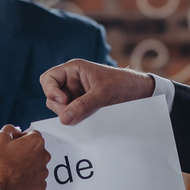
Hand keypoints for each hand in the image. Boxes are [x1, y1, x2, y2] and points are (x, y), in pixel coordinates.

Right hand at [0, 125, 48, 189]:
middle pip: (36, 149)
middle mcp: (44, 156)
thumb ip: (10, 129)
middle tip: (11, 158)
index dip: (21, 138)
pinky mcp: (41, 186)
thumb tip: (16, 130)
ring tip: (14, 170)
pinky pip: (36, 178)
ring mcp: (44, 172)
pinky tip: (18, 179)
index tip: (12, 145)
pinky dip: (29, 178)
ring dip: (28, 165)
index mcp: (36, 142)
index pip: (32, 134)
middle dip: (26, 151)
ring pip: (37, 164)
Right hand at [39, 60, 153, 125]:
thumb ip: (83, 106)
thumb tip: (63, 119)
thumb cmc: (123, 84)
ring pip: (60, 107)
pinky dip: (75, 118)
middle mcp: (72, 81)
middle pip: (51, 96)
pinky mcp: (82, 105)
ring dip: (69, 114)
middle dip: (61, 106)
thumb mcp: (103, 94)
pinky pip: (71, 114)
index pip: (48, 78)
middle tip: (76, 112)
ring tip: (87, 114)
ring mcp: (76, 94)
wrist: (140, 92)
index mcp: (74, 70)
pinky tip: (88, 118)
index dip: (51, 91)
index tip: (64, 100)